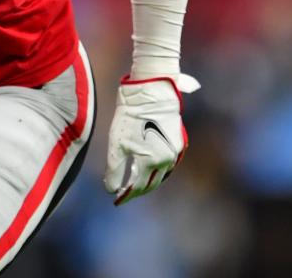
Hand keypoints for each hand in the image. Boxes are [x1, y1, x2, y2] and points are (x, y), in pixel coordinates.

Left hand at [103, 73, 198, 205]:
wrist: (151, 91)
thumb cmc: (131, 116)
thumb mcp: (117, 143)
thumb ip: (114, 169)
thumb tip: (111, 189)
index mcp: (152, 161)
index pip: (138, 187)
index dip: (127, 195)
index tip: (117, 200)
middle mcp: (167, 160)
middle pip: (152, 183)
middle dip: (138, 190)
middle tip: (126, 193)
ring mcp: (176, 151)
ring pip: (162, 173)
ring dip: (149, 179)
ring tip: (136, 181)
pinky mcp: (179, 142)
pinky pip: (168, 162)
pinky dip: (158, 168)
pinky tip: (149, 166)